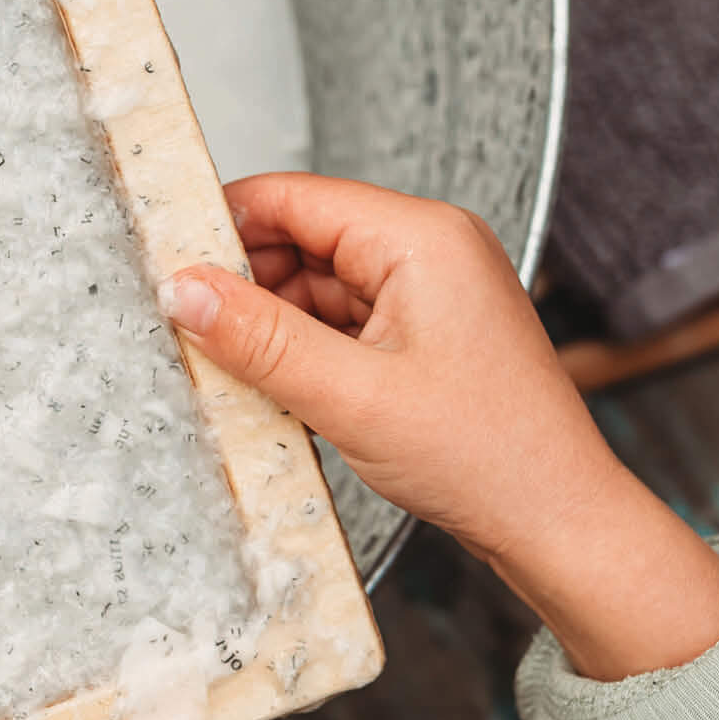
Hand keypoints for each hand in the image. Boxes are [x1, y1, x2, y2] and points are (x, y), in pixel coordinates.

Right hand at [159, 172, 718, 681]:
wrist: (556, 521)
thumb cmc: (487, 455)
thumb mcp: (349, 396)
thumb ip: (258, 338)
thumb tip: (183, 290)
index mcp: (420, 238)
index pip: (291, 198)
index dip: (220, 227)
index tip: (162, 264)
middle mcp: (426, 250)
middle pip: (296, 240)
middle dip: (240, 288)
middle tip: (186, 334)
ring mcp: (424, 292)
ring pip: (309, 287)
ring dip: (266, 328)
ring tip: (231, 375)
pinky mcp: (418, 332)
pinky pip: (334, 324)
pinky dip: (297, 354)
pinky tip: (274, 392)